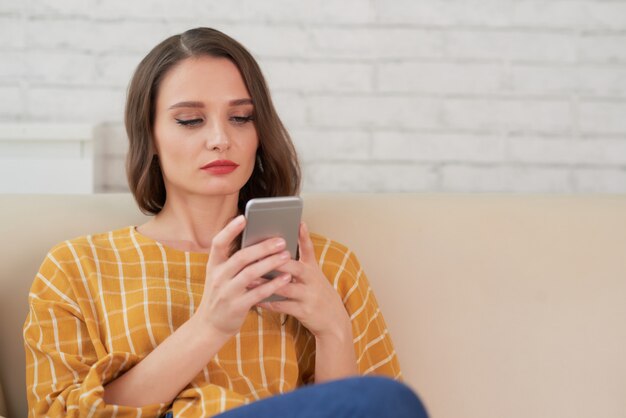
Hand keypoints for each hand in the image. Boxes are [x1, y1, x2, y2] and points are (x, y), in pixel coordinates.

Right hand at [194, 215, 292, 338]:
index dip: (230, 230)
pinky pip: (258, 293)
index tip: (243, 218)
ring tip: (287, 255)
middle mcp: (218, 277)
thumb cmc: (221, 295)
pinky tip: (286, 278)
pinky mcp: (237, 307)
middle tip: (281, 240)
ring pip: (251, 273)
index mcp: (213, 265)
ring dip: (271, 263)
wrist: (210, 326)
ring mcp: (226, 292)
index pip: (218, 243)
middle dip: (263, 247)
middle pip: (241, 257)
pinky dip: (273, 284)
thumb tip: (256, 241)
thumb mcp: (219, 276)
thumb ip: (232, 261)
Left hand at [257, 223, 351, 338]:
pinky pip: (282, 306)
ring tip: (249, 279)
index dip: (304, 235)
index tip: (298, 222)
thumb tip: (288, 238)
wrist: (334, 320)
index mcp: (313, 269)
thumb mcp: (315, 274)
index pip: (309, 249)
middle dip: (276, 262)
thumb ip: (302, 257)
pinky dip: (267, 303)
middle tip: (258, 255)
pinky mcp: (303, 311)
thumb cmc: (318, 293)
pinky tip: (254, 299)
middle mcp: (312, 280)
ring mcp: (308, 296)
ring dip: (266, 284)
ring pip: (285, 288)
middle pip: (294, 268)